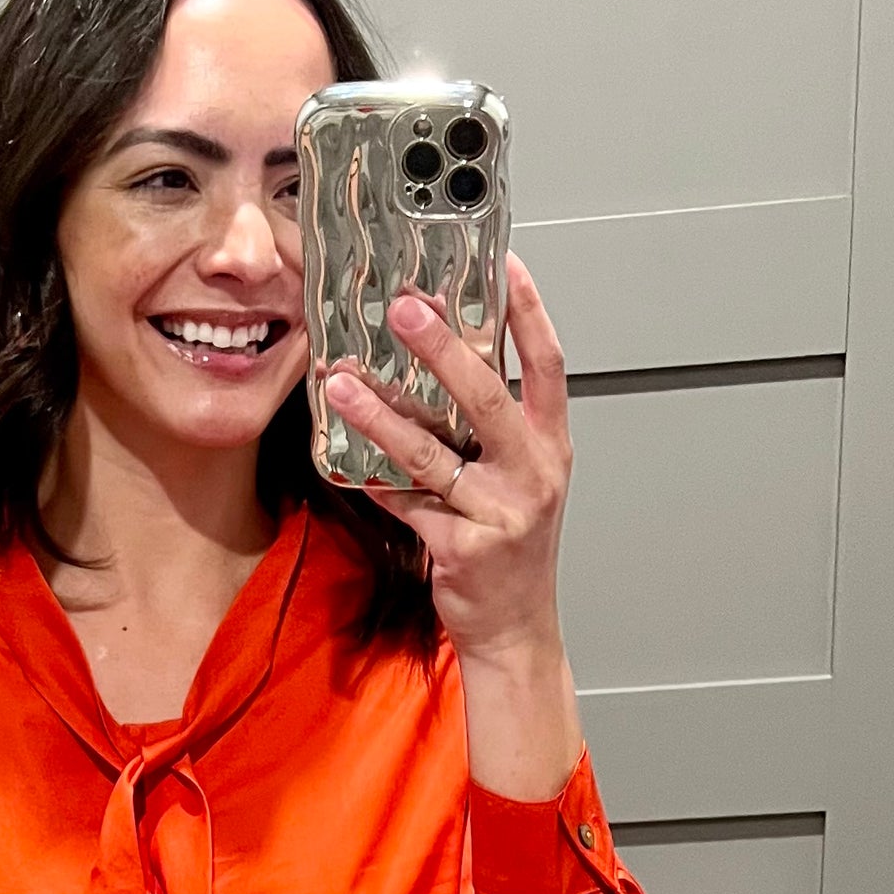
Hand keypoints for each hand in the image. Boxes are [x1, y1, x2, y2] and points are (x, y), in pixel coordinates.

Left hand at [321, 256, 580, 792]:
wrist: (516, 629)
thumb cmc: (513, 548)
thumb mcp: (519, 479)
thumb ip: (492, 428)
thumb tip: (444, 363)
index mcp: (551, 447)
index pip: (549, 364)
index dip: (529, 312)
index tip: (504, 264)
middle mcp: (532, 475)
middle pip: (487, 398)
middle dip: (442, 349)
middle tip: (404, 308)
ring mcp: (499, 514)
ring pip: (431, 453)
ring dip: (380, 414)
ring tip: (342, 382)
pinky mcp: (461, 549)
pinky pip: (406, 503)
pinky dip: (374, 479)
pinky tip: (342, 455)